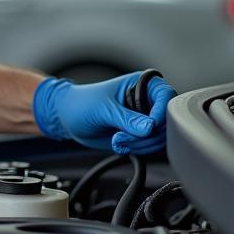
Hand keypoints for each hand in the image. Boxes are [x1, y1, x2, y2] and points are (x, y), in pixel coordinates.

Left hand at [32, 70, 174, 154]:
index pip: (166, 96)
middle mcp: (146, 101)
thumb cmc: (81, 103)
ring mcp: (144, 118)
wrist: (67, 117)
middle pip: (165, 121)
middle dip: (145, 135)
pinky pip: (149, 146)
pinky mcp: (139, 134)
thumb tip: (149, 127)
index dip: (161, 113)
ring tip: (117, 140)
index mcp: (140, 84)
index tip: (150, 127)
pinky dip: (137, 149)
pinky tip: (119, 144)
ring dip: (140, 144)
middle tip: (122, 136)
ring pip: (159, 137)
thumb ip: (127, 119)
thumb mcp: (103, 109)